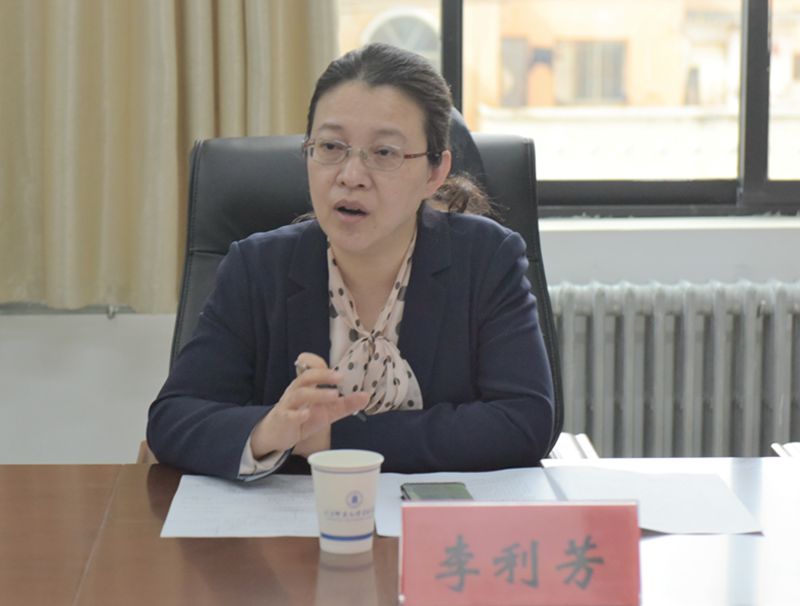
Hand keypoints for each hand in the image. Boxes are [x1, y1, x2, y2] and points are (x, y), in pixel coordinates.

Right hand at [250, 353, 368, 458]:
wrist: (278, 434)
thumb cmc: (303, 417)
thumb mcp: (328, 411)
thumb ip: (346, 404)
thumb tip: (366, 396)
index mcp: (307, 385)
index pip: (312, 368)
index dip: (322, 365)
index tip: (340, 371)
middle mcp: (297, 391)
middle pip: (307, 377)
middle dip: (323, 375)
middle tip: (340, 377)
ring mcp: (289, 404)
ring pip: (300, 394)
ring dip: (317, 393)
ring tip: (334, 395)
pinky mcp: (284, 419)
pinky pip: (289, 414)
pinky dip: (298, 414)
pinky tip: (307, 414)